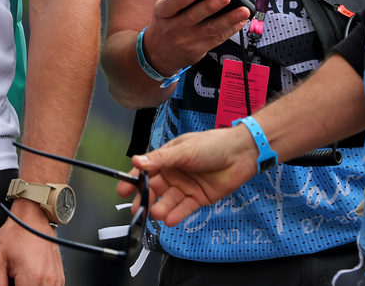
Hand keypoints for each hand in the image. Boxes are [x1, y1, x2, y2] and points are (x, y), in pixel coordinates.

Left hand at [0, 201, 64, 285]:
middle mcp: (48, 282)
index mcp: (32, 279)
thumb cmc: (16, 233)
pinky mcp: (59, 279)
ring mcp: (56, 281)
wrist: (33, 217)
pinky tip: (29, 276)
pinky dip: (37, 285)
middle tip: (11, 277)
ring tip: (19, 275)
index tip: (5, 282)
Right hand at [118, 125, 258, 226]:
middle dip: (145, 199)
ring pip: (169, 200)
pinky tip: (170, 220)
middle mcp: (174, 173)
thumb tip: (137, 161)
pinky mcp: (199, 198)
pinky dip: (177, 214)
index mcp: (167, 158)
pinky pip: (185, 208)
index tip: (123, 190)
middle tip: (137, 210)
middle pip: (155, 189)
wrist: (240, 154)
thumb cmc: (211, 145)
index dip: (134, 180)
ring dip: (161, 208)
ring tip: (156, 214)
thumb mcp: (183, 150)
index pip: (146, 170)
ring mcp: (186, 187)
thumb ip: (161, 159)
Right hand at [141, 0, 250, 76]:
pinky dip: (232, 28)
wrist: (158, 55)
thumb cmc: (164, 27)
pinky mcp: (200, 49)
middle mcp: (175, 27)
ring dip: (229, 19)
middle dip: (211, 6)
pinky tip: (241, 20)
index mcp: (163, 14)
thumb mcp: (162, 12)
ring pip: (211, 28)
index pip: (170, 6)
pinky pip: (219, 38)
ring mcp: (188, 40)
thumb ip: (176, 0)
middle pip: (194, 16)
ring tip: (242, 11)